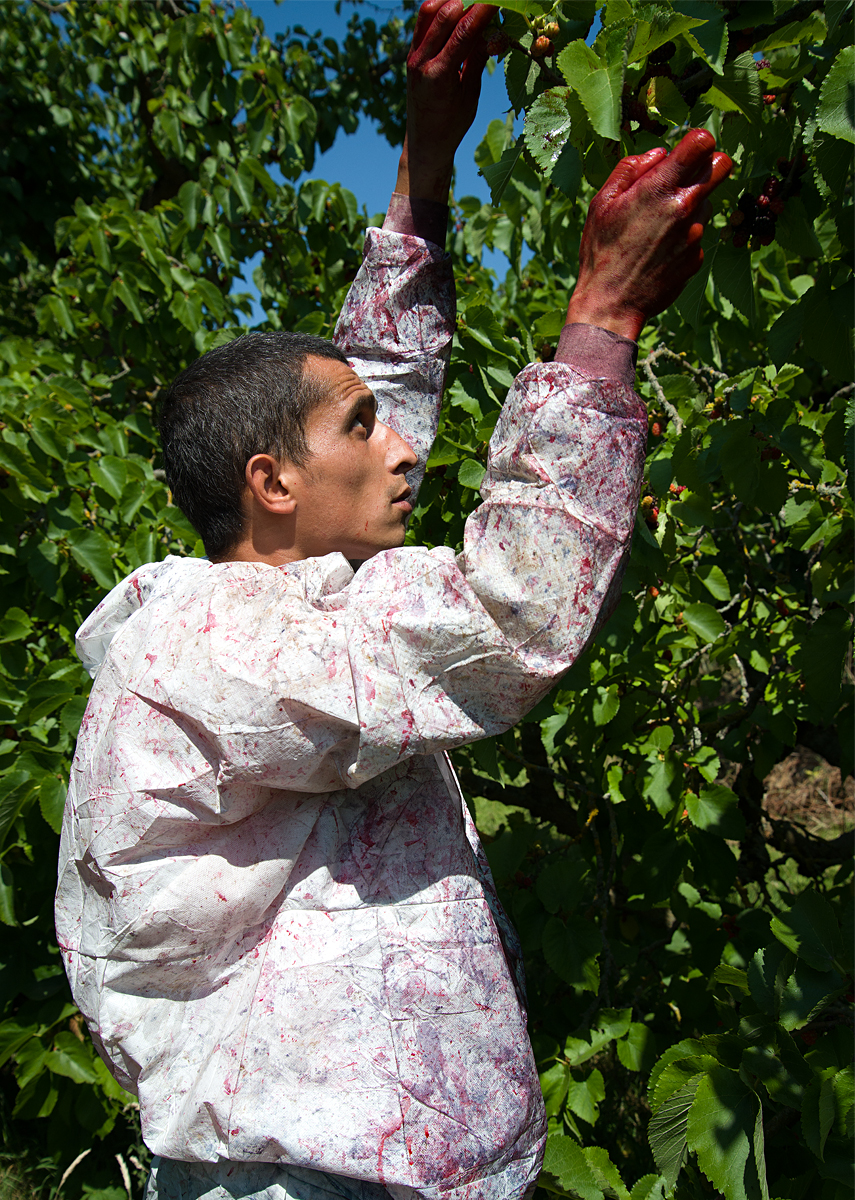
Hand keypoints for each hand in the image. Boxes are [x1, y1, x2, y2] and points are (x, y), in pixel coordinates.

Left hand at [394, 0, 493, 202]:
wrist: (424, 142)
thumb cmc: (452, 123)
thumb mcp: (470, 94)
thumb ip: (477, 59)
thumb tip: (493, 31)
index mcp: (439, 74)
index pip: (464, 31)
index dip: (482, 10)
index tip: (496, 0)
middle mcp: (422, 61)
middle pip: (445, 14)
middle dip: (468, 0)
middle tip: (487, 0)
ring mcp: (413, 55)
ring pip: (429, 11)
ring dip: (451, 0)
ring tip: (471, 2)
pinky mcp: (411, 53)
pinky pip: (423, 21)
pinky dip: (439, 8)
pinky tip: (455, 6)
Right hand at [566, 130, 732, 340]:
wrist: (611, 304)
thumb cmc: (601, 251)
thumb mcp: (602, 203)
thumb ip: (631, 169)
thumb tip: (660, 153)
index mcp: (659, 188)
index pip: (703, 143)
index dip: (698, 142)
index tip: (687, 151)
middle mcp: (684, 208)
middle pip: (722, 166)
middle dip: (710, 164)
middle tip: (689, 176)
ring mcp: (694, 235)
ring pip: (706, 204)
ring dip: (690, 206)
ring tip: (658, 226)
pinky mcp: (696, 258)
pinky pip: (697, 235)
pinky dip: (684, 236)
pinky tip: (659, 251)